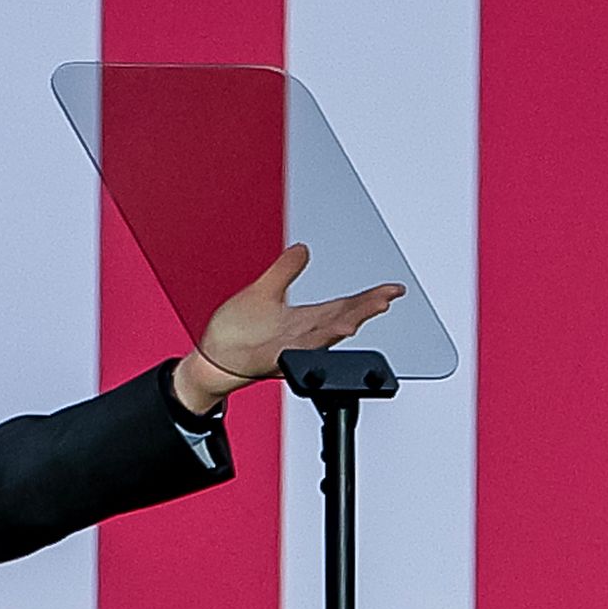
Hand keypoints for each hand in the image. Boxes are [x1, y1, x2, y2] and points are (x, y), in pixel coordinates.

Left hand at [172, 243, 405, 413]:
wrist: (212, 358)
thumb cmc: (235, 332)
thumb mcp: (264, 290)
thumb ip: (284, 270)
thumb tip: (302, 248)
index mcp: (305, 320)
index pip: (344, 306)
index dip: (370, 297)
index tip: (394, 289)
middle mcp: (302, 336)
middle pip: (341, 320)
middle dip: (365, 310)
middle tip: (387, 298)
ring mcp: (288, 350)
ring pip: (323, 338)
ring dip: (343, 327)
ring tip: (362, 316)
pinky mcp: (270, 360)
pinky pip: (296, 354)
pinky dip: (312, 346)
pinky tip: (325, 336)